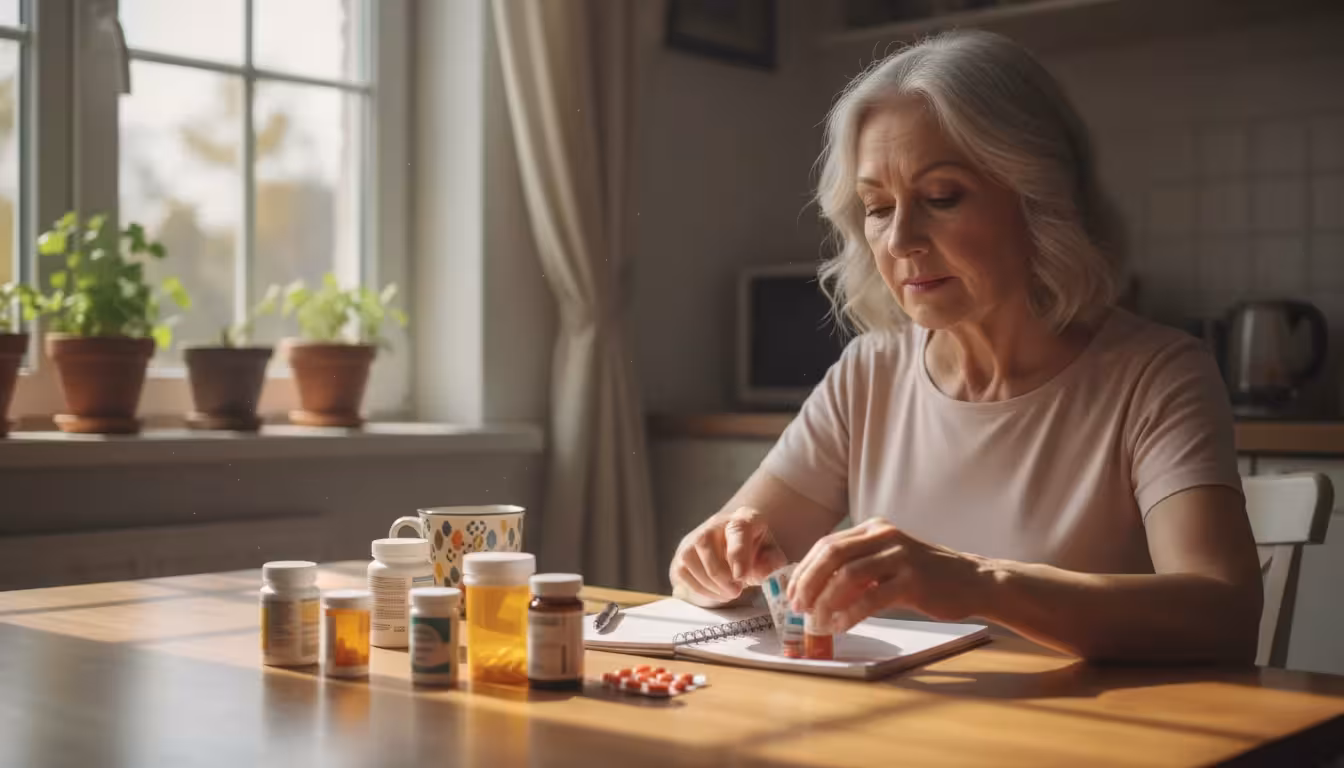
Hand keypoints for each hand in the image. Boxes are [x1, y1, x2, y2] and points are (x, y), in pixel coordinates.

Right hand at [670, 506, 787, 606]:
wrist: (734, 555)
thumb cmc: (754, 555)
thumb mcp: (770, 557)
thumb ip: (772, 564)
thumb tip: (765, 573)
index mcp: (744, 518)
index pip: (738, 529)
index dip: (738, 553)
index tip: (741, 577)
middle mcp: (716, 523)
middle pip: (706, 543)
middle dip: (722, 575)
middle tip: (736, 591)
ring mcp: (694, 537)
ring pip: (691, 559)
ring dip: (711, 584)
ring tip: (728, 593)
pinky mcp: (681, 555)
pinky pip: (683, 573)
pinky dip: (700, 589)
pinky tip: (715, 591)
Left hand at [786, 519, 984, 631]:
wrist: (972, 581)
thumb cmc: (924, 576)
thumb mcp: (887, 563)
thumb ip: (856, 569)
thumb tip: (815, 591)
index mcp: (873, 529)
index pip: (826, 544)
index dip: (804, 570)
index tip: (791, 594)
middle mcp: (884, 536)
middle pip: (832, 555)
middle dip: (808, 583)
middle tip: (797, 608)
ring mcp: (900, 556)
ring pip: (849, 575)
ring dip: (826, 601)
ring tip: (817, 621)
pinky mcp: (913, 580)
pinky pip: (872, 597)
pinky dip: (850, 613)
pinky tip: (840, 626)